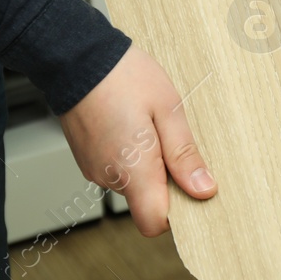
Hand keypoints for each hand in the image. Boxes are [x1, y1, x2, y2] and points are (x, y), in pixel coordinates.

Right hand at [58, 44, 216, 235]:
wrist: (76, 56)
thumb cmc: (123, 76)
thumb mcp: (168, 109)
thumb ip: (184, 154)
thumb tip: (204, 190)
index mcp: (132, 169)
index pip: (153, 223)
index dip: (176, 214)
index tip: (191, 188)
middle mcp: (108, 176)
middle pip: (145, 201)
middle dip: (165, 179)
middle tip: (171, 138)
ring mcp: (93, 168)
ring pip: (132, 182)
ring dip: (148, 163)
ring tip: (149, 124)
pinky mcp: (87, 158)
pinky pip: (117, 168)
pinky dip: (130, 155)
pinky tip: (133, 124)